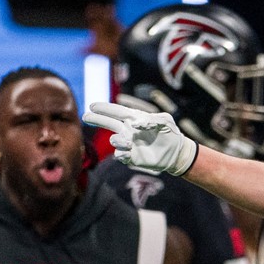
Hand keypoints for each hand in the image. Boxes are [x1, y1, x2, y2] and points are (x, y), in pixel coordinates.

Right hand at [83, 102, 198, 174]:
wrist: (177, 152)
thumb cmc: (171, 134)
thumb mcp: (165, 122)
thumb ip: (151, 120)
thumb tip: (135, 125)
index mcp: (135, 118)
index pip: (116, 111)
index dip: (104, 108)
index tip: (92, 105)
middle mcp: (128, 130)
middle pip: (108, 123)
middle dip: (97, 119)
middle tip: (86, 116)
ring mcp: (129, 143)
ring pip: (114, 140)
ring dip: (117, 140)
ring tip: (128, 142)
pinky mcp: (132, 157)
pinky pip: (120, 155)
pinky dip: (121, 153)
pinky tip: (128, 151)